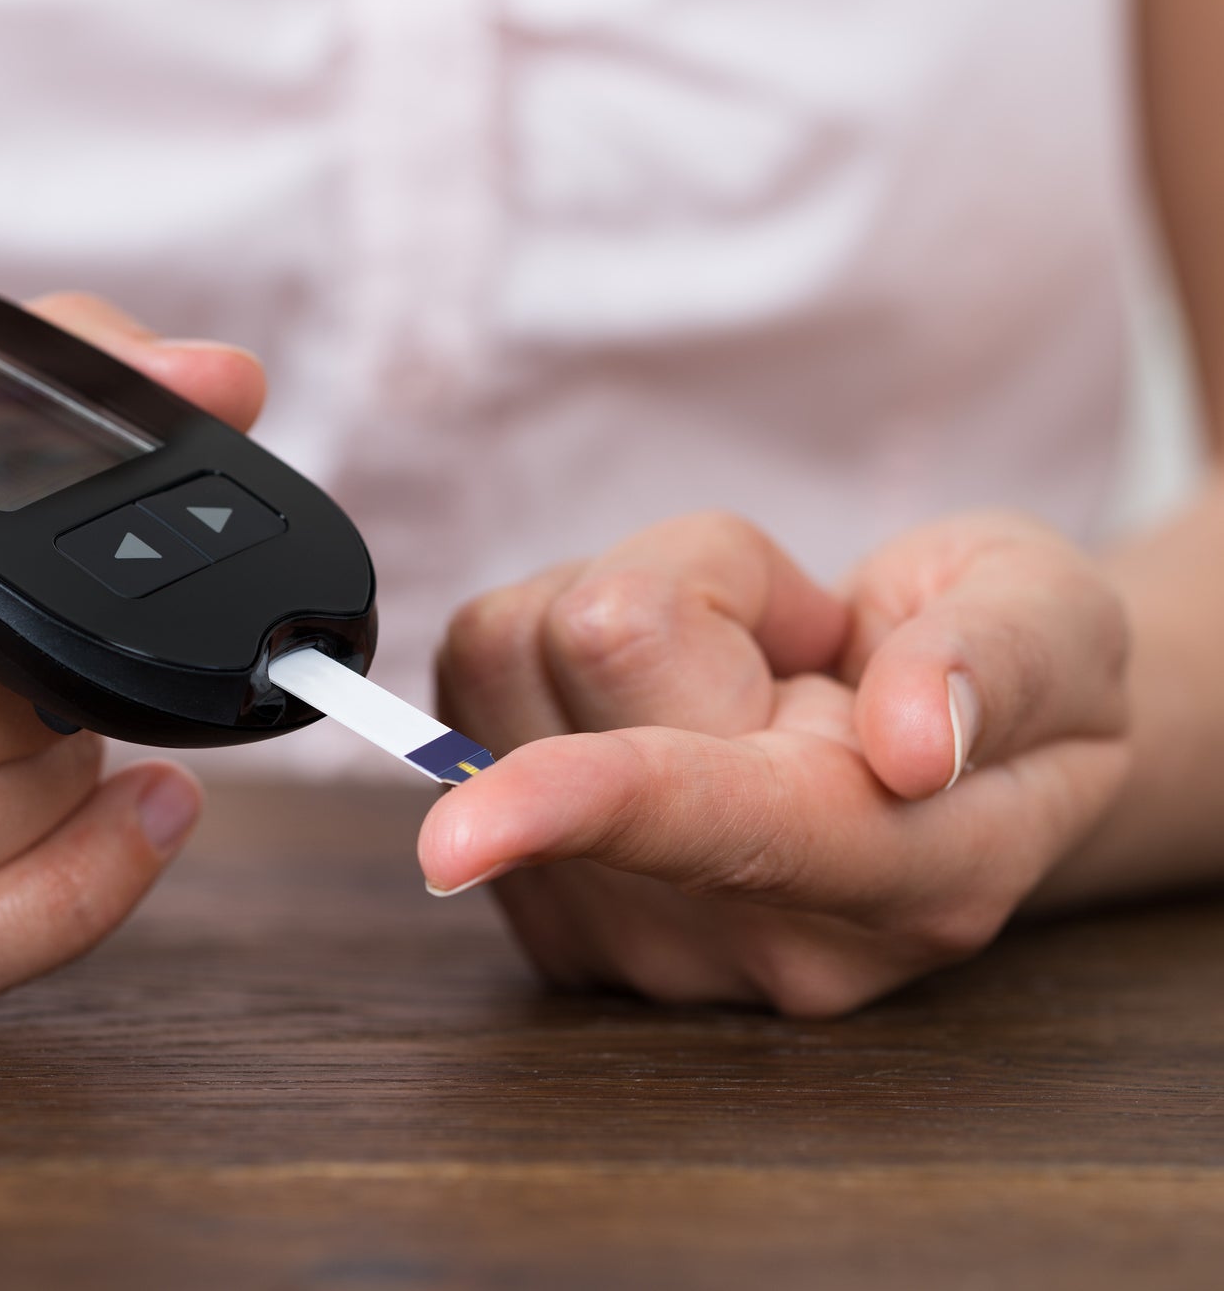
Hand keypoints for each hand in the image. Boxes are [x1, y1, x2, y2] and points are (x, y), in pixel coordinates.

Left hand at [422, 512, 1130, 1015]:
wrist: (944, 752)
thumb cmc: (1004, 669)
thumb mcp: (1057, 621)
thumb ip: (998, 665)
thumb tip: (914, 742)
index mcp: (907, 877)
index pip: (724, 827)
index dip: (592, 805)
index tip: (460, 837)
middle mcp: (749, 934)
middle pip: (591, 655)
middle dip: (698, 583)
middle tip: (797, 638)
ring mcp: (629, 934)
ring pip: (506, 658)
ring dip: (617, 612)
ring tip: (734, 667)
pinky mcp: (539, 900)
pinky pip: (469, 688)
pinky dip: (556, 656)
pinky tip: (661, 700)